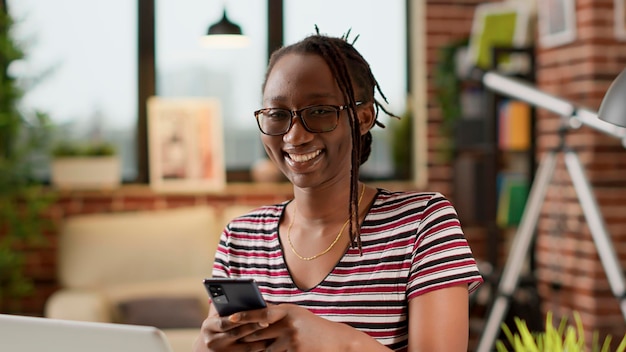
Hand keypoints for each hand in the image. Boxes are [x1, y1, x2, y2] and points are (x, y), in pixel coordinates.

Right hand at [195, 307, 271, 351]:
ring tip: (271, 333)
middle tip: (266, 322)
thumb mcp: (216, 319)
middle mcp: (211, 341)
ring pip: (244, 348)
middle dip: (252, 327)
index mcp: (208, 327)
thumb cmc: (217, 327)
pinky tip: (267, 344)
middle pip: (236, 334)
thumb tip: (246, 299)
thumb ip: (227, 311)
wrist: (206, 349)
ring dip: (258, 341)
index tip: (252, 313)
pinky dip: (257, 350)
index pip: (225, 322)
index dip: (240, 318)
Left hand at [237, 303, 368, 351]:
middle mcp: (289, 325)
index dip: (245, 316)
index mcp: (288, 311)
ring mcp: (292, 341)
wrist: (336, 340)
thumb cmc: (312, 326)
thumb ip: (277, 314)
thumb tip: (255, 311)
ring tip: (245, 349)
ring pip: (265, 349)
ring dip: (257, 351)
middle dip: (246, 338)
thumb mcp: (296, 314)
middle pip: (259, 334)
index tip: (230, 317)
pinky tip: (271, 351)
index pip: (261, 313)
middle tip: (231, 338)